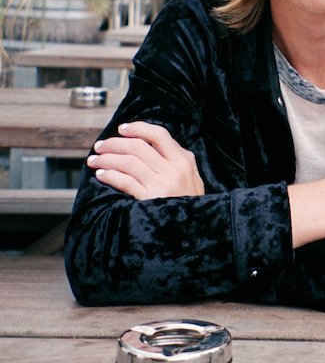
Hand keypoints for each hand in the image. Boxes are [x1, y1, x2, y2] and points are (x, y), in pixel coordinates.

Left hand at [87, 122, 204, 200]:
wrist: (191, 234)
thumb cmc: (187, 205)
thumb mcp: (192, 180)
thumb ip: (177, 162)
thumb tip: (152, 144)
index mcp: (184, 161)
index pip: (159, 135)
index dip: (138, 128)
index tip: (122, 129)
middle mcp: (174, 170)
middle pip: (138, 146)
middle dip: (114, 143)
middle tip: (99, 146)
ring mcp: (162, 184)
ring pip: (128, 162)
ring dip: (106, 159)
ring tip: (94, 160)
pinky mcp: (150, 199)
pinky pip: (124, 181)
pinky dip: (109, 175)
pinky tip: (101, 175)